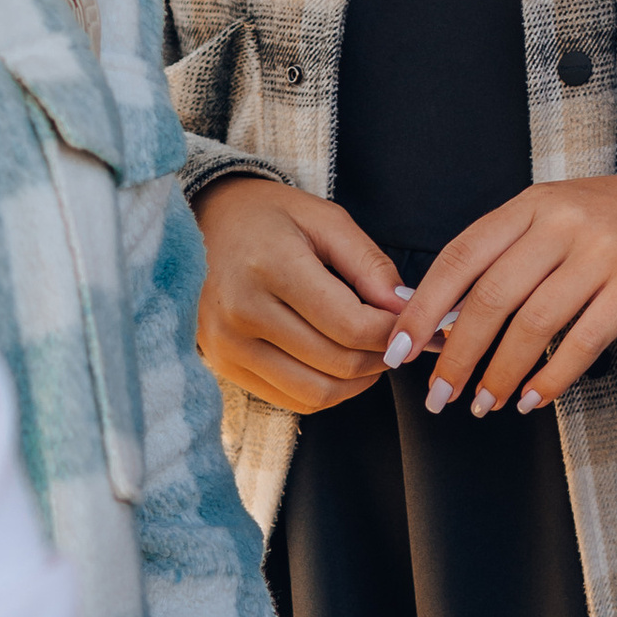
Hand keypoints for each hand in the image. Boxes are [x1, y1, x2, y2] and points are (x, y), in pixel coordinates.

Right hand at [193, 177, 404, 415]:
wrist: (203, 222)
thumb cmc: (270, 217)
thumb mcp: (325, 220)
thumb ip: (370, 265)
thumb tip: (408, 310)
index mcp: (271, 265)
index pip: (350, 324)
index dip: (393, 331)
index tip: (413, 321)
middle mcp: (242, 311)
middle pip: (337, 363)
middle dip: (382, 357)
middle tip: (400, 340)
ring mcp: (228, 344)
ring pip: (316, 392)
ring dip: (358, 382)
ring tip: (372, 353)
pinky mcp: (223, 365)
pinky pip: (290, 400)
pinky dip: (326, 390)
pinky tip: (337, 363)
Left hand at [389, 164, 616, 419]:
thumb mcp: (560, 214)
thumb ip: (509, 255)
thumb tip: (446, 319)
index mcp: (532, 204)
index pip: (460, 256)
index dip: (424, 307)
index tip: (400, 347)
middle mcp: (562, 222)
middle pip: (490, 297)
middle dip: (456, 355)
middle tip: (438, 395)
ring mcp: (601, 251)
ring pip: (532, 324)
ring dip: (500, 374)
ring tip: (484, 404)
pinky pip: (583, 342)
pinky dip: (552, 377)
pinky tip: (534, 398)